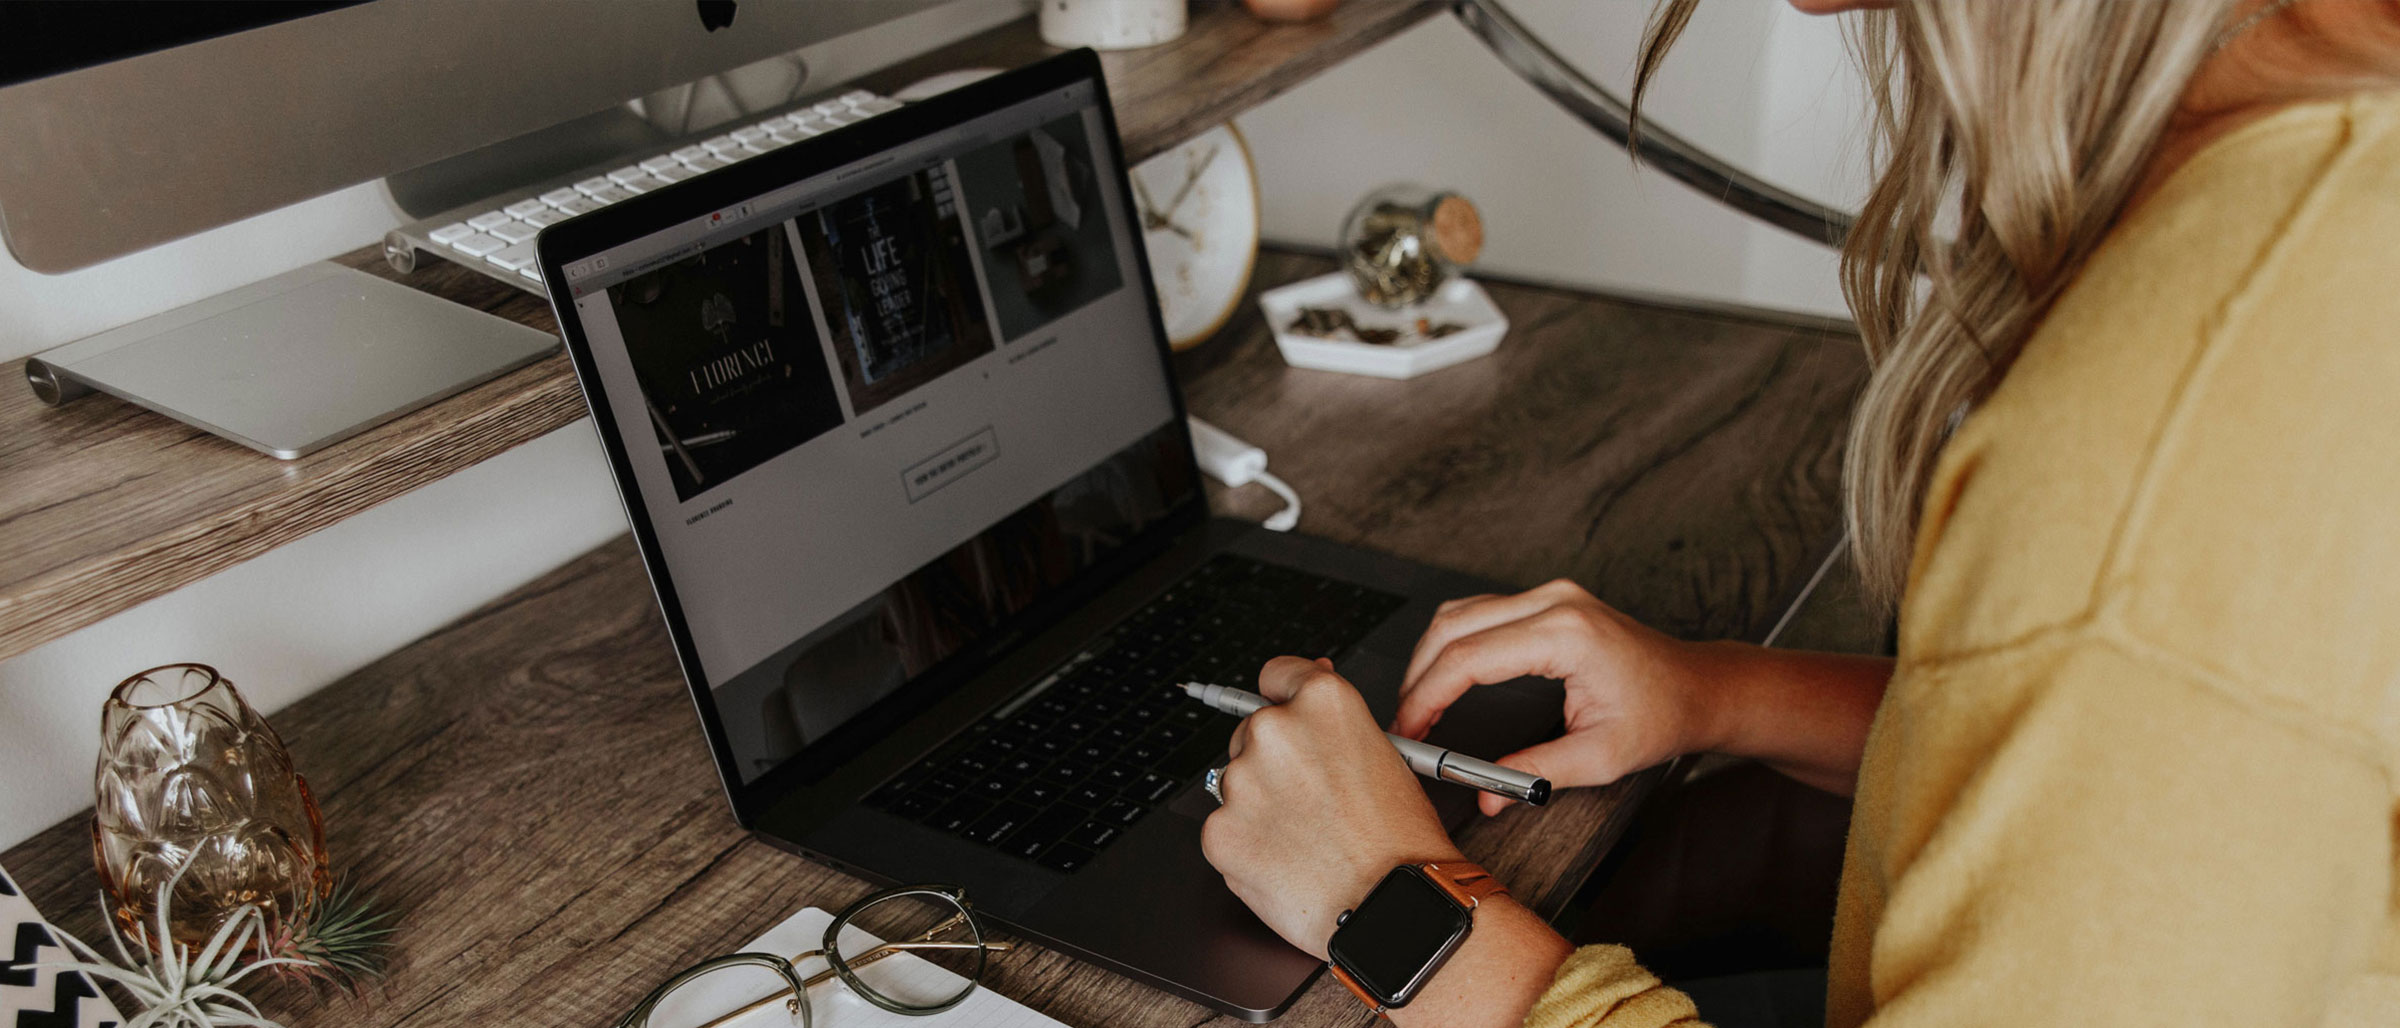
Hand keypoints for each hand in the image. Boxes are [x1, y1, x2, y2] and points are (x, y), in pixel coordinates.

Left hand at [1200, 657, 1463, 958]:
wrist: (1392, 907)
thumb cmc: (1400, 842)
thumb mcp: (1387, 756)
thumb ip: (1335, 719)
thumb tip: (1311, 679)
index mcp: (1322, 703)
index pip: (1277, 674)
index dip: (1284, 698)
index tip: (1286, 713)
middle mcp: (1275, 731)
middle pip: (1252, 732)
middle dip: (1274, 763)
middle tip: (1312, 801)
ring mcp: (1241, 781)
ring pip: (1238, 784)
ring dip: (1260, 805)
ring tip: (1307, 838)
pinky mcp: (1219, 830)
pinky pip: (1225, 829)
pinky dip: (1247, 845)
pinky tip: (1287, 860)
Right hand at [1396, 579, 1712, 815]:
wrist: (1698, 687)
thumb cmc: (1661, 715)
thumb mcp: (1600, 757)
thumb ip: (1536, 774)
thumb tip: (1486, 796)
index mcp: (1566, 634)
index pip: (1469, 658)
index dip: (1427, 696)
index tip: (1410, 731)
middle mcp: (1554, 601)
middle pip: (1453, 626)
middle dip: (1418, 677)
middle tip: (1406, 725)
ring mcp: (1551, 595)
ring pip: (1461, 613)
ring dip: (1430, 657)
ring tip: (1419, 706)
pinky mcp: (1548, 600)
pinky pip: (1481, 611)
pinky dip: (1453, 644)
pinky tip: (1445, 677)